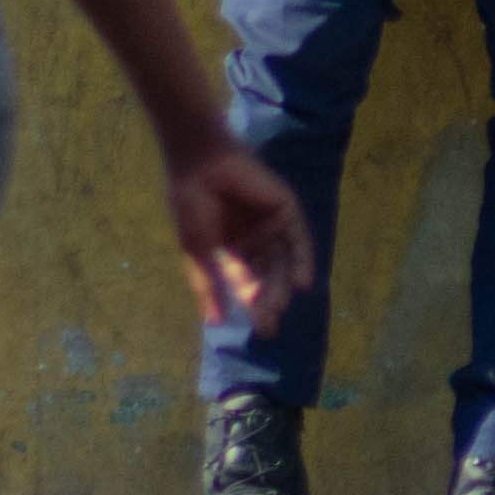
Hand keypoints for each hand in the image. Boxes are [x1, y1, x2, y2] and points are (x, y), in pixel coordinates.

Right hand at [166, 139, 316, 334]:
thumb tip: (214, 323)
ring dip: (282, 285)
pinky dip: (302, 260)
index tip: (262, 330)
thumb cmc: (191, 205)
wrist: (199, 164)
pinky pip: (298, 238)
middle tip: (270, 323)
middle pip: (267, 275)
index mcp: (230, 249)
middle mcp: (253, 238)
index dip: (254, 306)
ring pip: (282, 261)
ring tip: (279, 307)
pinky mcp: (284, 208)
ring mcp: (270, 223)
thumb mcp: (197, 252)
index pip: (247, 282)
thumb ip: (209, 285)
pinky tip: (301, 283)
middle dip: (269, 299)